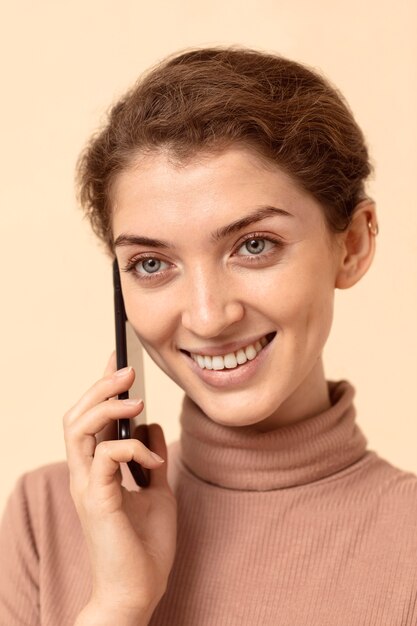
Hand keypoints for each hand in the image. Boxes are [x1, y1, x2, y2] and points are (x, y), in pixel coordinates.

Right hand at [64, 352, 176, 617]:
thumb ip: (150, 457)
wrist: (138, 591)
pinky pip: (105, 457)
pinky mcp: (98, 501)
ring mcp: (88, 487)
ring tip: (136, 399)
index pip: (89, 418)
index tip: (117, 360)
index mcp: (95, 470)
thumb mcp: (156, 489)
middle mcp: (84, 474)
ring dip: (107, 408)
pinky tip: (153, 462)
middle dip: (100, 388)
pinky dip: (132, 449)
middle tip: (127, 371)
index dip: (100, 387)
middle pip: (75, 416)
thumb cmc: (144, 544)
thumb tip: (151, 424)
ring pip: (78, 429)